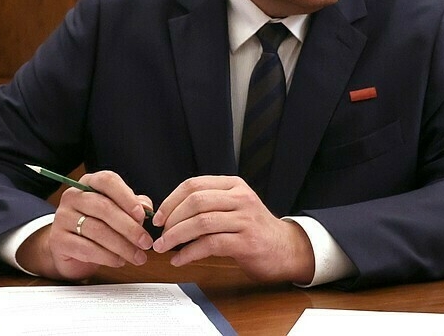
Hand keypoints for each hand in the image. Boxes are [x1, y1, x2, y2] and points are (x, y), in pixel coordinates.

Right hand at [15, 170, 154, 280]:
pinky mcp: (58, 240)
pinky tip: (119, 261)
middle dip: (129, 227)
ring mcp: (62, 218)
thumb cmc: (98, 223)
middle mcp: (73, 196)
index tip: (142, 215)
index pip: (107, 181)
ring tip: (137, 256)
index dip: (126, 197)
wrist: (69, 247)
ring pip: (96, 230)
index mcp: (89, 183)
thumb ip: (134, 206)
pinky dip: (107, 257)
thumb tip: (147, 208)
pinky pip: (86, 248)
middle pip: (103, 208)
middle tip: (145, 242)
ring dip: (122, 246)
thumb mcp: (118, 210)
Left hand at [151, 176, 314, 283]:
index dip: (171, 201)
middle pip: (195, 201)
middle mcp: (240, 198)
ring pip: (201, 222)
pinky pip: (210, 244)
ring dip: (176, 236)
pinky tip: (179, 259)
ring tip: (164, 247)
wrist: (286, 248)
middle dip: (171, 219)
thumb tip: (169, 213)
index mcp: (234, 185)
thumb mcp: (235, 206)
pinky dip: (189, 253)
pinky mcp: (246, 242)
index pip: (194, 185)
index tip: (158, 217)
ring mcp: (245, 219)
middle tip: (160, 235)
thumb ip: (209, 204)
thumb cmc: (254, 229)